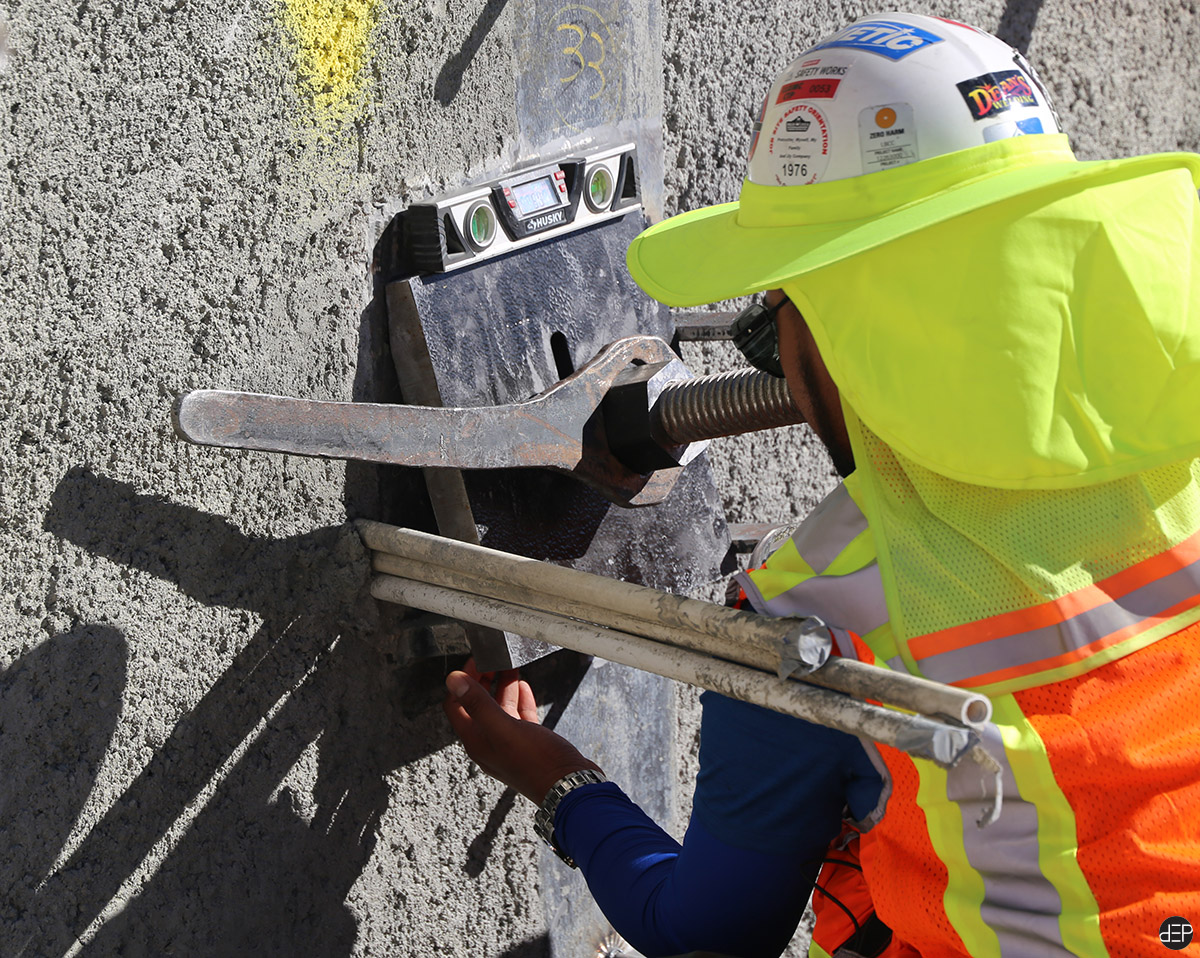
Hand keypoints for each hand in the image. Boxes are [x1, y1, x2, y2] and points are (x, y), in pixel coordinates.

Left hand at [443, 660, 601, 804]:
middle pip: (478, 706)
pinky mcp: (529, 743)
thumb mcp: (505, 727)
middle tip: (492, 661)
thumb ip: (478, 703)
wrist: (569, 787)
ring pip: (500, 709)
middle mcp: (489, 743)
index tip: (475, 662)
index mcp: (477, 741)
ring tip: (509, 667)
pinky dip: (519, 699)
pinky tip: (523, 688)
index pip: (457, 706)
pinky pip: (518, 717)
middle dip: (483, 681)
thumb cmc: (538, 764)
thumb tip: (453, 681)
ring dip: (502, 687)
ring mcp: (509, 744)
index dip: (462, 682)